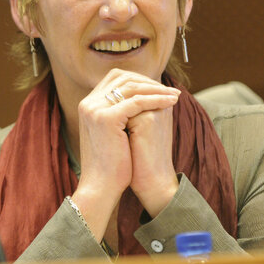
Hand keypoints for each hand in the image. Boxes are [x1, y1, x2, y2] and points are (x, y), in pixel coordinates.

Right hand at [70, 68, 179, 239]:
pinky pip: (137, 101)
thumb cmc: (112, 163)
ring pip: (131, 88)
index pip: (115, 78)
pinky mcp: (106, 118)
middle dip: (149, 81)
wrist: (102, 187)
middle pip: (123, 77)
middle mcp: (88, 103)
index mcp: (88, 104)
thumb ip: (121, 112)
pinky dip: (157, 99)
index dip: (139, 79)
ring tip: (174, 96)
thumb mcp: (114, 132)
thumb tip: (143, 97)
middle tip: (169, 90)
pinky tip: (171, 103)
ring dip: (156, 89)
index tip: (158, 88)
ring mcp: (95, 109)